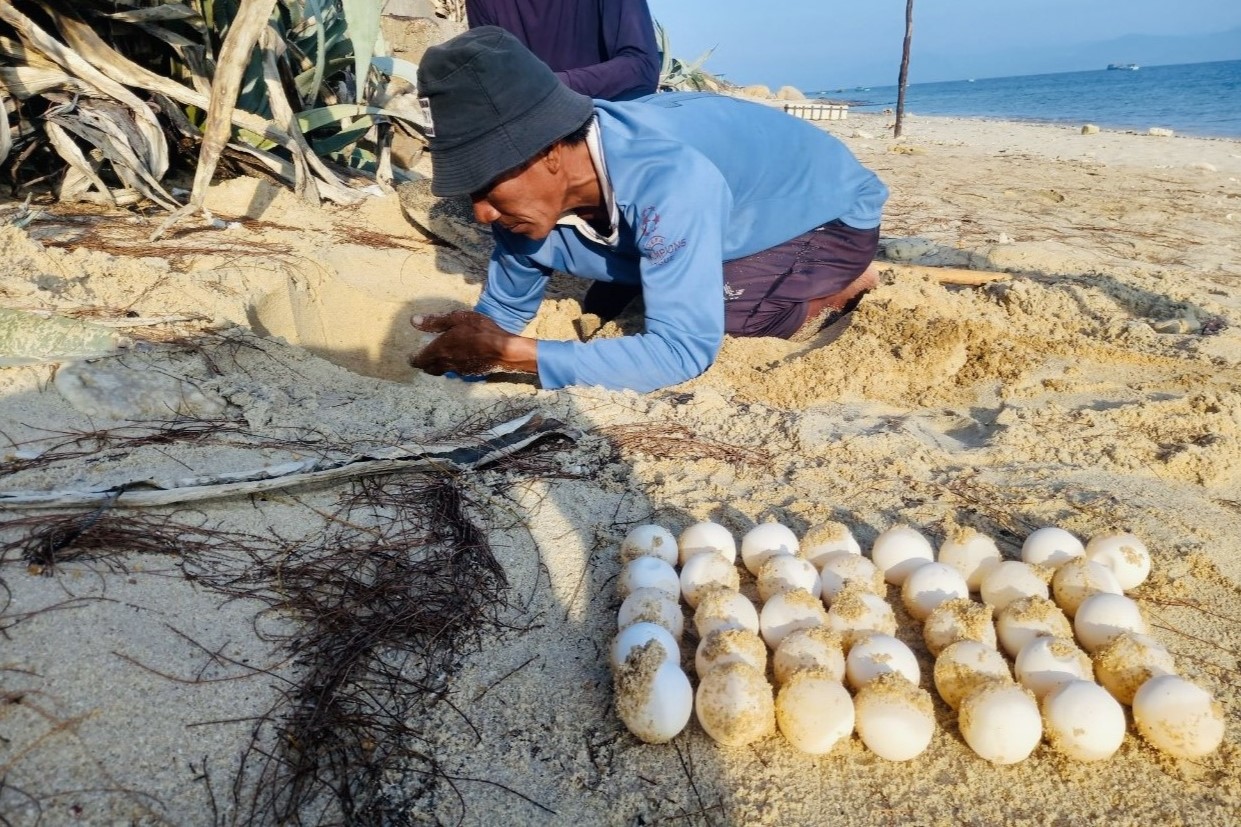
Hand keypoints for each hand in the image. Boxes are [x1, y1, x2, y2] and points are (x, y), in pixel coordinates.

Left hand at [408, 310, 537, 376]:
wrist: (503, 350)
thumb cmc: (480, 330)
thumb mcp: (458, 319)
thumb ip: (436, 321)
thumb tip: (414, 321)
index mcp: (440, 349)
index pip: (420, 359)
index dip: (414, 359)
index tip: (411, 356)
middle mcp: (446, 363)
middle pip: (429, 369)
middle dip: (424, 364)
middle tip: (422, 358)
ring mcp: (458, 370)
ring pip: (442, 371)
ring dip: (437, 366)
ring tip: (438, 359)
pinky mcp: (469, 373)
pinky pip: (455, 371)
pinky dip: (452, 367)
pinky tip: (457, 360)